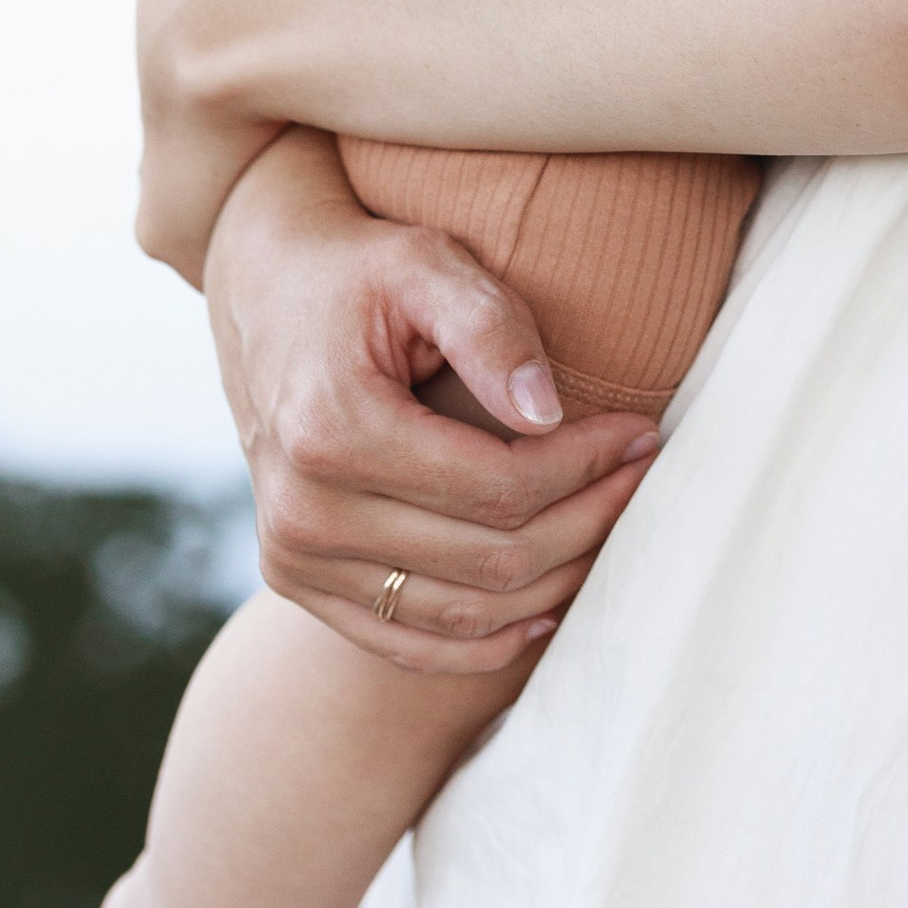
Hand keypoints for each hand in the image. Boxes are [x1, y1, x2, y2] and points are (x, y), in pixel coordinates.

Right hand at [202, 134, 659, 675]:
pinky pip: (406, 643)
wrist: (266, 291)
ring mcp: (292, 557)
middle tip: (641, 475)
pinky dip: (484, 641)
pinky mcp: (296, 581)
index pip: (498, 487)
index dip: (585, 468)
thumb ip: (491, 329)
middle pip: (488, 560)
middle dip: (586, 522)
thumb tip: (549, 413)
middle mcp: (303, 511)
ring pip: (460, 613)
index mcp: (332, 431)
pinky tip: (544, 607)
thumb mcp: (425, 264)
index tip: (640, 433)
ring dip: (551, 583)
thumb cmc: (359, 272)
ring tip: (608, 525)